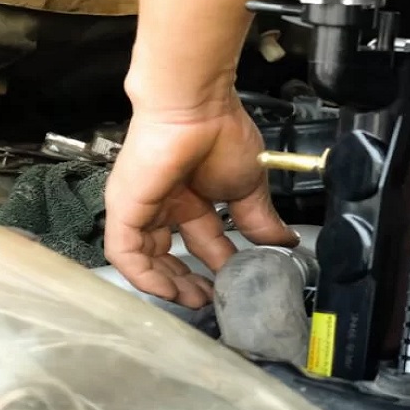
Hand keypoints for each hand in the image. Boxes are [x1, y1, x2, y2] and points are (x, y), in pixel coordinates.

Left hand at [103, 99, 296, 308]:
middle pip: (168, 253)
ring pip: (144, 258)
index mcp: (192, 195)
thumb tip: (284, 242)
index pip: (201, 239)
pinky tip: (168, 290)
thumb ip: (260, 219)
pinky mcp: (125, 208)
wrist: (197, 108)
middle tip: (210, 300)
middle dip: (188, 280)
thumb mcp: (249, 187)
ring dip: (167, 283)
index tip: (233, 283)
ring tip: (192, 300)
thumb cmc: (220, 133)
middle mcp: (164, 202)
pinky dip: (144, 276)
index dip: (216, 265)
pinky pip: (126, 253)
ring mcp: (141, 206)